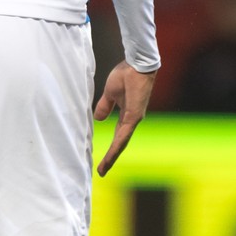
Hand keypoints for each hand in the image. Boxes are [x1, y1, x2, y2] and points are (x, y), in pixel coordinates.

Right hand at [94, 62, 155, 176]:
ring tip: (103, 169)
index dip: (111, 148)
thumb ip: (105, 106)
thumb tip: (99, 119)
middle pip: (121, 142)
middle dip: (111, 157)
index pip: (118, 135)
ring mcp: (134, 118)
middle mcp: (132, 119)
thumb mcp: (110, 93)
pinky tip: (111, 155)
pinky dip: (117, 146)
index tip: (103, 159)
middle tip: (101, 171)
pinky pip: (124, 134)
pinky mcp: (135, 115)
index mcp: (127, 114)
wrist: (137, 64)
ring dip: (113, 156)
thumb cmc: (126, 75)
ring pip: (122, 142)